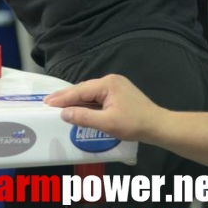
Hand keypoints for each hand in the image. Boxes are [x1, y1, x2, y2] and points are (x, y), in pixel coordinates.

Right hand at [43, 74, 160, 141]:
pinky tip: (78, 106)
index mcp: (107, 84)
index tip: (46, 103)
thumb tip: (63, 114)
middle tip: (48, 102)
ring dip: (75, 99)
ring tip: (59, 104)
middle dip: (65, 97)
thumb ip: (84, 117)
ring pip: (89, 92)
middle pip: (83, 89)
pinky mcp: (119, 93)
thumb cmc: (135, 125)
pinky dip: (86, 101)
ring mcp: (115, 86)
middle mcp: (110, 81)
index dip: (62, 98)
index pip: (79, 91)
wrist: (160, 127)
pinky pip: (97, 95)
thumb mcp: (107, 123)